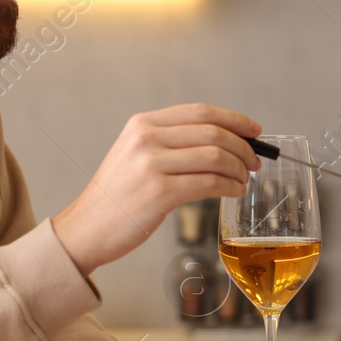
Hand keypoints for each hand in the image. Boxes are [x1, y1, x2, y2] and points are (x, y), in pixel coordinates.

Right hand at [53, 104, 261, 272]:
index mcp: (142, 124)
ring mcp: (151, 164)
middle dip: (243, 147)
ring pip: (215, 156)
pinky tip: (234, 191)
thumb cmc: (118, 196)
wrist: (86, 228)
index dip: (234, 119)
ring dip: (238, 169)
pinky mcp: (159, 192)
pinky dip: (229, 186)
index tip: (255, 130)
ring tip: (244, 180)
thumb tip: (224, 140)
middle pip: (213, 132)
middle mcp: (146, 138)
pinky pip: (209, 183)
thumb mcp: (136, 155)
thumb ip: (170, 142)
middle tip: (255, 161)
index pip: (201, 111)